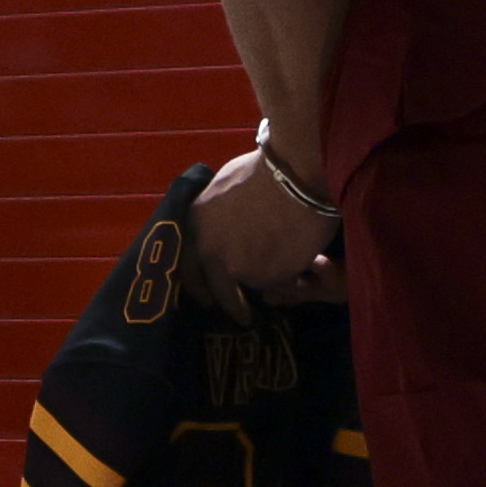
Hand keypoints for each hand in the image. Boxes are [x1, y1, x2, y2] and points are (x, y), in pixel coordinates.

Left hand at [197, 142, 340, 301]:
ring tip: (281, 265)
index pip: (189, 270)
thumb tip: (220, 223)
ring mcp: (241, 269)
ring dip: (265, 279)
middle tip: (241, 314)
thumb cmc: (260, 171)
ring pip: (254, 282)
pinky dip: (287, 273)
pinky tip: (296, 254)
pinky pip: (280, 280)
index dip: (200, 286)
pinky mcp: (270, 277)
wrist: (293, 176)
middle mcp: (211, 254)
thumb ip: (215, 215)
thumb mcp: (222, 188)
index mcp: (195, 228)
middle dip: (231, 305)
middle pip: (220, 291)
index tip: (208, 298)